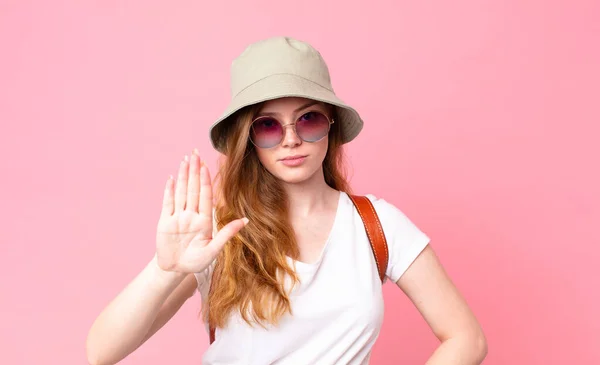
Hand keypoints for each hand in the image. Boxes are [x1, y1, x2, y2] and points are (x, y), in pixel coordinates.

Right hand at [155, 148, 247, 272]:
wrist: (175, 270)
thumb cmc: (196, 262)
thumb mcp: (213, 250)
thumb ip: (227, 234)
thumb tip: (246, 220)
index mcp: (204, 220)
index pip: (205, 196)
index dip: (205, 180)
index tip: (206, 165)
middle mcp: (191, 215)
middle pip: (193, 189)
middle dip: (194, 171)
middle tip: (195, 152)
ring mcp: (178, 217)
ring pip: (181, 192)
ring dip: (182, 176)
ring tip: (185, 160)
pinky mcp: (164, 222)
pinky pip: (167, 203)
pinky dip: (169, 191)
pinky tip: (171, 178)